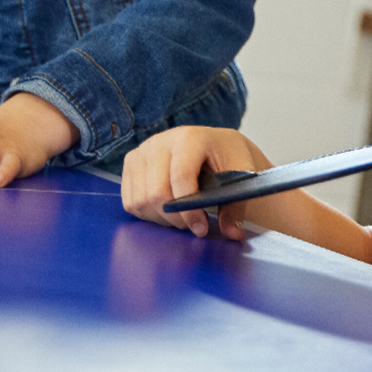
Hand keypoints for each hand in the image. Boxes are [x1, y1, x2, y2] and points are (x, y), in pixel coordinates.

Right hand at [120, 125, 271, 237]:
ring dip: (162, 218)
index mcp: (190, 138)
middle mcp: (160, 141)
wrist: (214, 146)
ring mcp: (141, 152)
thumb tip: (233, 233)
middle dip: (175, 218)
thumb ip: (235, 205)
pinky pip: (130, 201)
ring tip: (182, 217)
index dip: (189, 210)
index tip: (201, 228)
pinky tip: (168, 211)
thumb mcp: (241, 177)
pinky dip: (148, 214)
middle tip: (193, 225)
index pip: (180, 177)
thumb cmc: (228, 159)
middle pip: (156, 193)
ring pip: (140, 200)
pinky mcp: (130, 164)